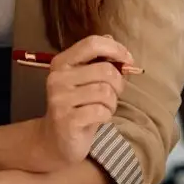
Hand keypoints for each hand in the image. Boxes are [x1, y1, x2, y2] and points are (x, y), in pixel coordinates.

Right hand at [28, 35, 130, 170]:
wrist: (56, 141)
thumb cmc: (77, 107)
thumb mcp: (85, 81)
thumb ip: (98, 61)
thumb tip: (114, 42)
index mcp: (61, 63)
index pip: (92, 44)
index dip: (116, 49)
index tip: (128, 60)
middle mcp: (57, 78)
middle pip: (105, 70)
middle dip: (118, 84)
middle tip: (113, 95)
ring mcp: (60, 100)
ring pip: (105, 92)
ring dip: (112, 102)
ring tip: (103, 108)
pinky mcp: (67, 120)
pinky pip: (101, 111)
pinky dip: (106, 115)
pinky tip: (97, 119)